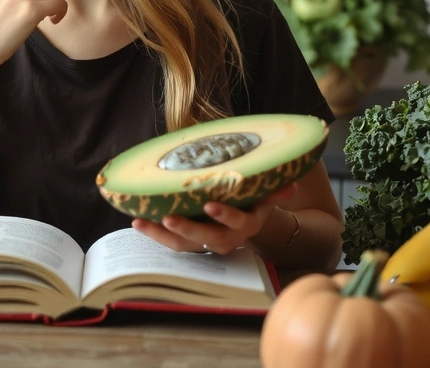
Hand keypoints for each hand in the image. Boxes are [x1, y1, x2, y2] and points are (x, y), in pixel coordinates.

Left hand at [131, 184, 297, 254]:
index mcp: (247, 223)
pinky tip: (137, 221)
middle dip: (187, 229)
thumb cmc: (253, 199)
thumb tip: (292, 183)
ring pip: (184, 245)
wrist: (250, 220)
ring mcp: (207, 243)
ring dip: (161, 235)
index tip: (211, 205)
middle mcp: (227, 238)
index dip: (224, 215)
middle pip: (206, 238)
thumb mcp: (265, 194)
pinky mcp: (191, 244)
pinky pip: (172, 243)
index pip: (237, 222)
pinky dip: (154, 234)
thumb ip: (275, 190)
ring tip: (141, 222)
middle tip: (168, 218)